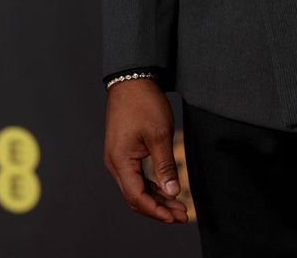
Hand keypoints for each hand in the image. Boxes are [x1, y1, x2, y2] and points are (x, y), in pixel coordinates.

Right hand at [103, 78, 188, 223]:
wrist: (132, 79)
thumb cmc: (144, 103)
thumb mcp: (160, 134)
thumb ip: (165, 165)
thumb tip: (172, 191)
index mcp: (120, 161)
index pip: (137, 197)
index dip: (156, 210)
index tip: (175, 216)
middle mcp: (114, 163)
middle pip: (135, 197)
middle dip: (158, 208)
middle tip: (182, 214)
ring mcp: (117, 158)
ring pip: (135, 188)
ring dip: (156, 198)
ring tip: (178, 206)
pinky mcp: (123, 152)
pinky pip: (135, 176)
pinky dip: (151, 185)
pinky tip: (166, 190)